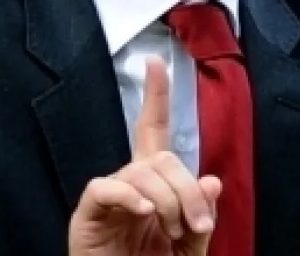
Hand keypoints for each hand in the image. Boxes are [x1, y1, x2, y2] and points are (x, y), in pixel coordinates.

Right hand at [69, 57, 222, 255]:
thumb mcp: (189, 246)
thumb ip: (202, 216)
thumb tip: (211, 180)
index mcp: (154, 185)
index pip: (153, 131)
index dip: (155, 97)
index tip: (155, 62)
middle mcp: (130, 183)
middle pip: (161, 156)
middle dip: (186, 188)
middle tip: (196, 225)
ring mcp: (108, 198)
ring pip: (141, 171)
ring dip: (167, 201)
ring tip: (171, 230)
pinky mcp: (87, 214)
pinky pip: (106, 188)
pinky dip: (130, 197)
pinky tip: (144, 212)